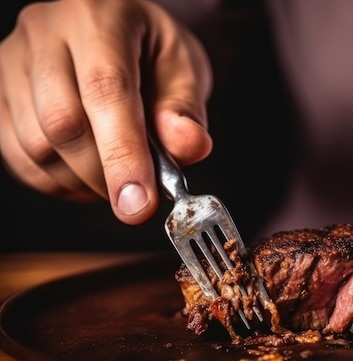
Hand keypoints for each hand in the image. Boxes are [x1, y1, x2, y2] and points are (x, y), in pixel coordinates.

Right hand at [0, 0, 212, 224]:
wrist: (119, 34)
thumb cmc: (152, 52)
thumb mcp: (185, 69)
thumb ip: (186, 110)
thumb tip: (188, 148)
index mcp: (100, 18)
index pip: (105, 90)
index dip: (122, 154)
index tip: (140, 203)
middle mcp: (46, 32)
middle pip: (63, 123)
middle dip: (105, 176)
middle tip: (138, 197)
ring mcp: (12, 62)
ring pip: (36, 146)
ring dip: (81, 181)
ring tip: (117, 176)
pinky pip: (16, 156)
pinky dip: (56, 182)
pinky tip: (86, 175)